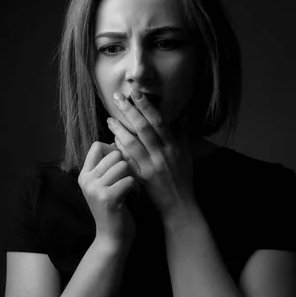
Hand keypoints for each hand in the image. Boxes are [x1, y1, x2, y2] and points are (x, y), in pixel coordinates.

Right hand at [78, 141, 139, 244]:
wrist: (113, 239)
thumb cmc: (114, 209)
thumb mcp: (104, 186)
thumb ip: (107, 166)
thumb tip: (116, 140)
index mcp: (84, 175)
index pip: (97, 146)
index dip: (113, 150)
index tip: (120, 166)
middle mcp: (87, 180)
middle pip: (114, 154)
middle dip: (126, 166)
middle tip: (127, 182)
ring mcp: (96, 189)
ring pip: (123, 166)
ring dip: (132, 178)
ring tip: (130, 191)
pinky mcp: (108, 198)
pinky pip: (130, 180)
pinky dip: (136, 189)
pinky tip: (133, 199)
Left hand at [106, 87, 194, 217]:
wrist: (179, 204)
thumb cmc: (183, 177)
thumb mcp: (185, 153)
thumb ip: (181, 132)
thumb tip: (180, 112)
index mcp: (173, 147)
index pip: (158, 121)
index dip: (146, 106)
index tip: (135, 92)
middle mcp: (162, 155)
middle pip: (143, 129)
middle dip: (129, 111)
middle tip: (117, 97)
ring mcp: (150, 167)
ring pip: (132, 144)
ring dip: (119, 129)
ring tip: (110, 119)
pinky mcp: (141, 178)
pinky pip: (128, 160)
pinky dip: (120, 148)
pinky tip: (112, 140)